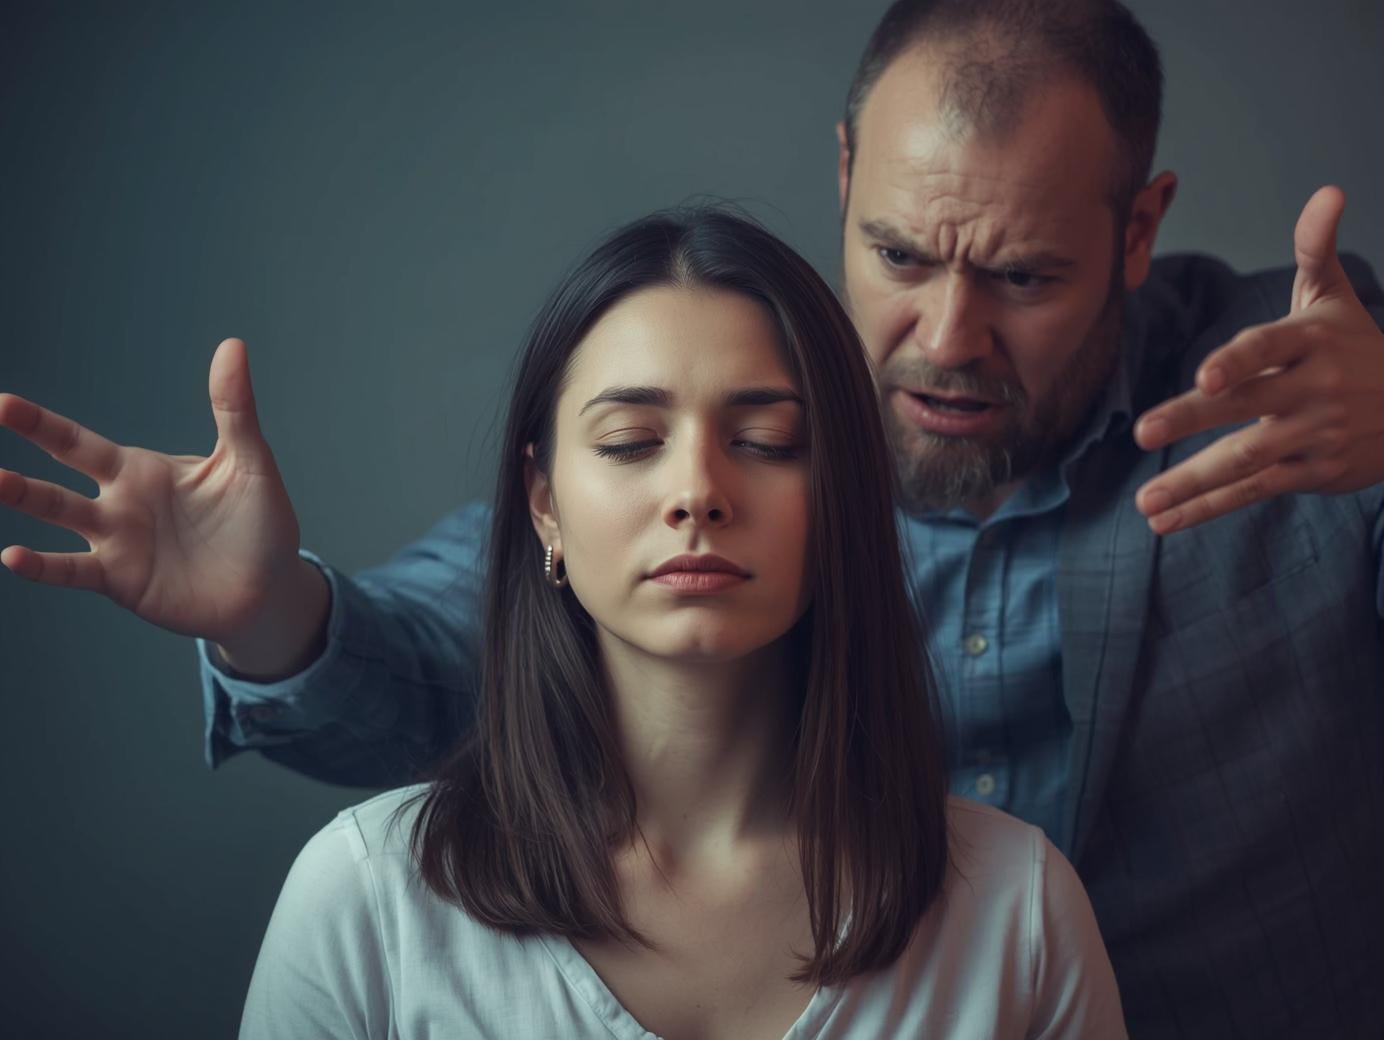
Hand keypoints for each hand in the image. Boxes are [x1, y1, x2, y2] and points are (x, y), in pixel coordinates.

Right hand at [0, 338, 304, 642]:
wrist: (270, 589)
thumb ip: (235, 408)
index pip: (79, 441)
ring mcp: (116, 543)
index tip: (3, 403)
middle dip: (25, 448)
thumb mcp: (248, 462)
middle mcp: (119, 502)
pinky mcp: (121, 580)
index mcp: (142, 470)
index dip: (41, 423)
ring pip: (58, 516)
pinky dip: (42, 566)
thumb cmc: (261, 524)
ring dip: (24, 497)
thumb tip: (233, 344)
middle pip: (58, 471)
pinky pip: (72, 571)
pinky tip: (12, 557)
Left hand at [1132, 186, 1383, 533]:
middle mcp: (1313, 391)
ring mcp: (1313, 436)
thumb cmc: (1356, 347)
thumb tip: (1328, 192)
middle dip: (1192, 419)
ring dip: (1192, 482)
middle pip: (1245, 407)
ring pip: (1245, 460)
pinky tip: (1164, 520)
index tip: (1206, 376)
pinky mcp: (1311, 474)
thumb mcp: (1336, 299)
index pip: (1268, 349)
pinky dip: (1208, 507)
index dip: (1238, 361)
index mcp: (1311, 343)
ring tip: (1145, 501)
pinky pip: (1252, 491)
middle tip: (1141, 433)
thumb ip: (1316, 249)